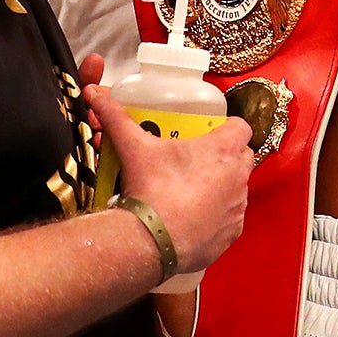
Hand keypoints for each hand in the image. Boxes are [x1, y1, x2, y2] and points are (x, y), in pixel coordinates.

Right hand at [86, 86, 254, 274]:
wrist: (151, 241)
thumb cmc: (151, 191)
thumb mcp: (134, 147)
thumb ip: (116, 117)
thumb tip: (96, 95)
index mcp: (222, 149)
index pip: (241, 127)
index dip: (227, 127)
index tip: (211, 132)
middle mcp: (237, 176)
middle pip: (241, 156)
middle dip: (225, 156)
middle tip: (197, 160)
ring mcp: (237, 207)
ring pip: (237, 188)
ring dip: (221, 186)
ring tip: (192, 189)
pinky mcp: (232, 233)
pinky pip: (231, 218)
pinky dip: (217, 216)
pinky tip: (193, 216)